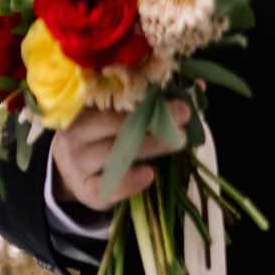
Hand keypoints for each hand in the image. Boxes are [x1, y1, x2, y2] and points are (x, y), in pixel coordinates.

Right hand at [51, 102, 191, 211]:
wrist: (77, 172)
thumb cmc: (106, 136)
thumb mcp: (122, 115)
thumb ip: (155, 100)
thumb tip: (198, 86)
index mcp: (85, 106)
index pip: (114, 97)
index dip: (148, 98)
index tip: (180, 101)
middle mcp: (76, 131)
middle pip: (115, 124)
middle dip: (153, 121)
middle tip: (184, 120)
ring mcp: (77, 161)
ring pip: (113, 152)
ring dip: (148, 146)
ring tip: (177, 142)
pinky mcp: (84, 189)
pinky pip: (105, 186)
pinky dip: (128, 182)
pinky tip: (149, 175)